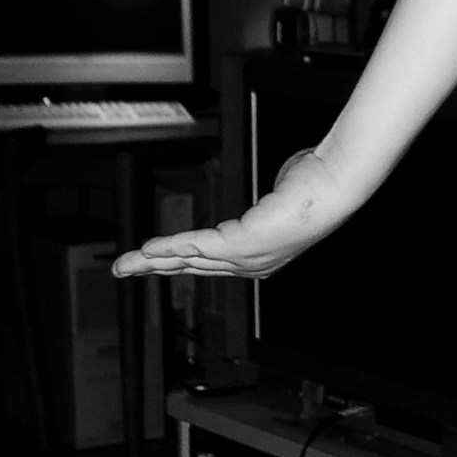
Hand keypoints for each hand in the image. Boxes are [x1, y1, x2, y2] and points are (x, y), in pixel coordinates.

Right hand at [112, 145, 356, 280]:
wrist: (333, 185)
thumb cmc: (312, 186)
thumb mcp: (277, 197)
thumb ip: (259, 205)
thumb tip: (264, 196)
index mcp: (258, 255)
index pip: (209, 261)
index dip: (176, 261)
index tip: (150, 259)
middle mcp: (253, 263)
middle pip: (192, 267)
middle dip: (154, 269)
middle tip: (123, 270)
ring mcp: (250, 258)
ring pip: (190, 260)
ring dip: (153, 261)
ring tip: (126, 264)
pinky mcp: (245, 244)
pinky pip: (199, 246)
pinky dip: (171, 246)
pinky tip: (150, 248)